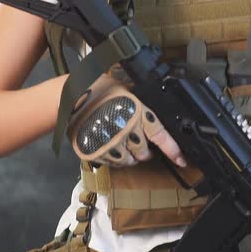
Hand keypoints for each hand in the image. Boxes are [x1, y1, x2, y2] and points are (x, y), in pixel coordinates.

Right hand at [69, 84, 186, 167]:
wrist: (69, 97)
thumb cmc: (97, 88)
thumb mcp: (125, 88)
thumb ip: (140, 101)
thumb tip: (156, 102)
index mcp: (138, 114)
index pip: (161, 137)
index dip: (174, 151)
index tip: (182, 160)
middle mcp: (127, 131)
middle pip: (144, 154)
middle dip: (144, 150)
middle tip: (137, 141)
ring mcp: (111, 144)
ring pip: (128, 161)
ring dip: (129, 155)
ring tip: (121, 142)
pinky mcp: (96, 153)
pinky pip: (112, 163)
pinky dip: (113, 157)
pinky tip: (108, 144)